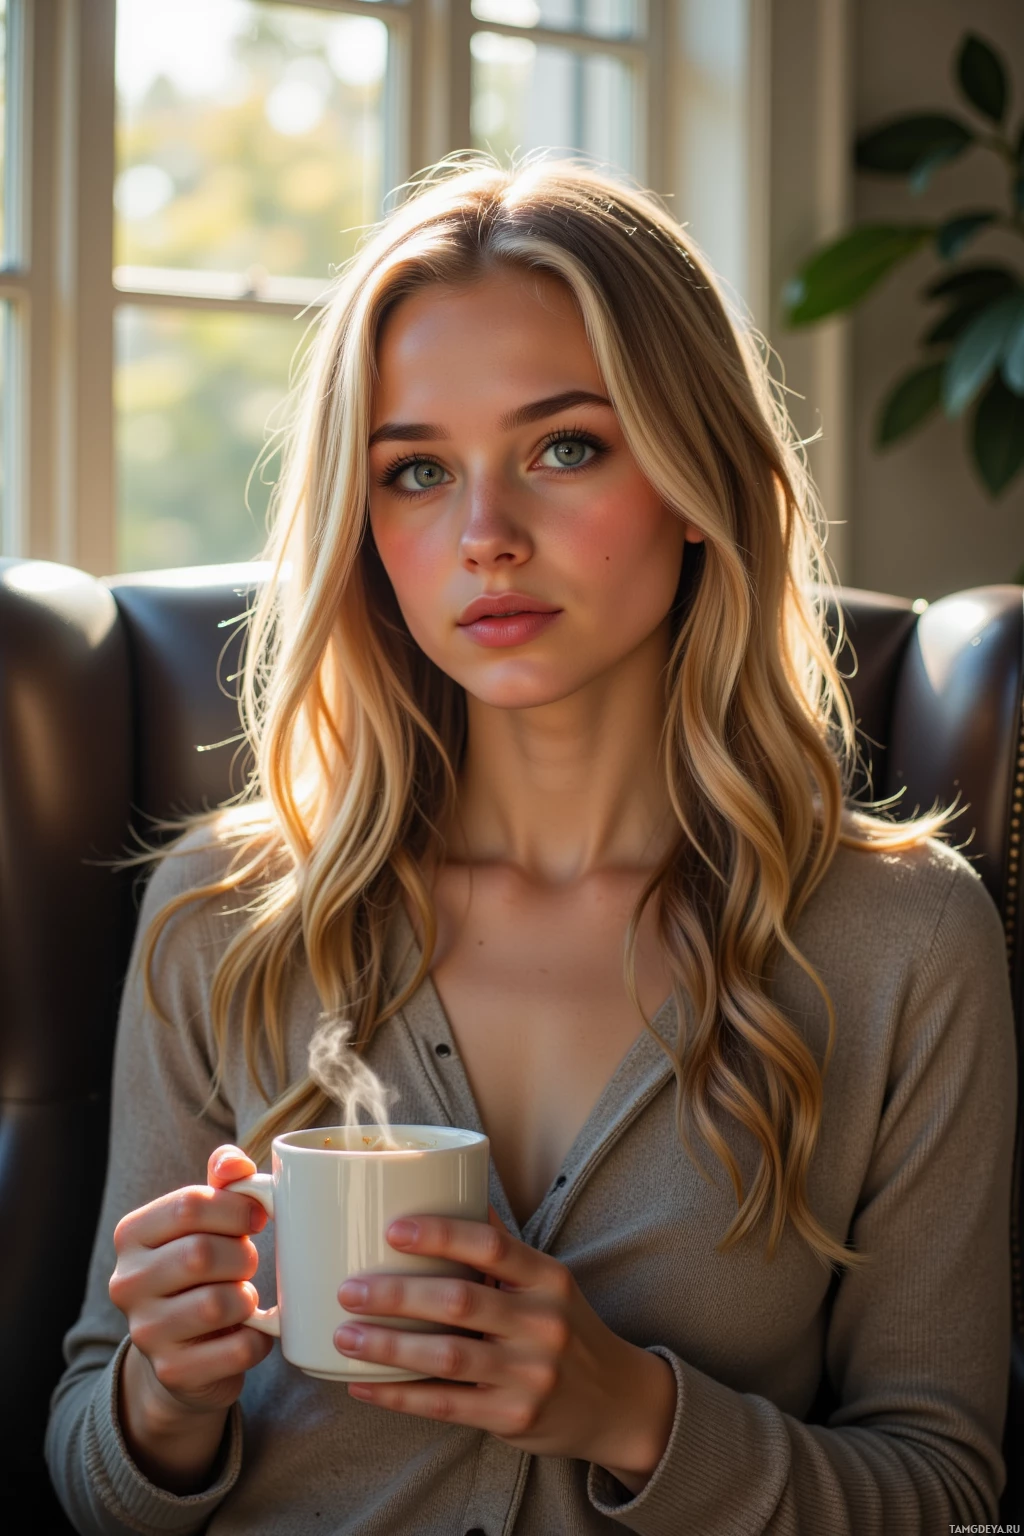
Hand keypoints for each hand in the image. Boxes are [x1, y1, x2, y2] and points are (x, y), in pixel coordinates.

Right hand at [109, 1144, 273, 1490]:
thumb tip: (234, 1162)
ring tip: (244, 1297)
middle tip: (247, 1262)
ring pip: (218, 1303)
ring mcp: (145, 1332)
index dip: (236, 1207)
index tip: (256, 1217)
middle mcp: (127, 1283)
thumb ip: (221, 1183)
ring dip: (247, 1297)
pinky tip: (253, 1331)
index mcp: (132, 1235)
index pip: (189, 1205)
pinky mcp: (173, 1372)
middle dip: (241, 1255)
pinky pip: (238, 1348)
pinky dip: (259, 1338)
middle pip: (202, 1253)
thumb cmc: (200, 1270)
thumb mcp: (205, 1221)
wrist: (182, 1351)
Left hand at [334, 1209, 676, 1493]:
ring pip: (446, 1357)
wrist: (618, 1402)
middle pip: (460, 1302)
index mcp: (549, 1278)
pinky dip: (399, 1395)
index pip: (493, 1246)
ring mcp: (529, 1374)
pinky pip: (446, 1404)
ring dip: (388, 1346)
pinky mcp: (513, 1417)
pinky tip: (362, 1384)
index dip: (442, 1234)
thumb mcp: (549, 1282)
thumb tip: (452, 1187)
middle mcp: (543, 1324)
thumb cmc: (566, 1328)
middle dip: (397, 1295)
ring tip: (345, 1334)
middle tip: (350, 1289)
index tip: (393, 1228)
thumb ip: (502, 1245)